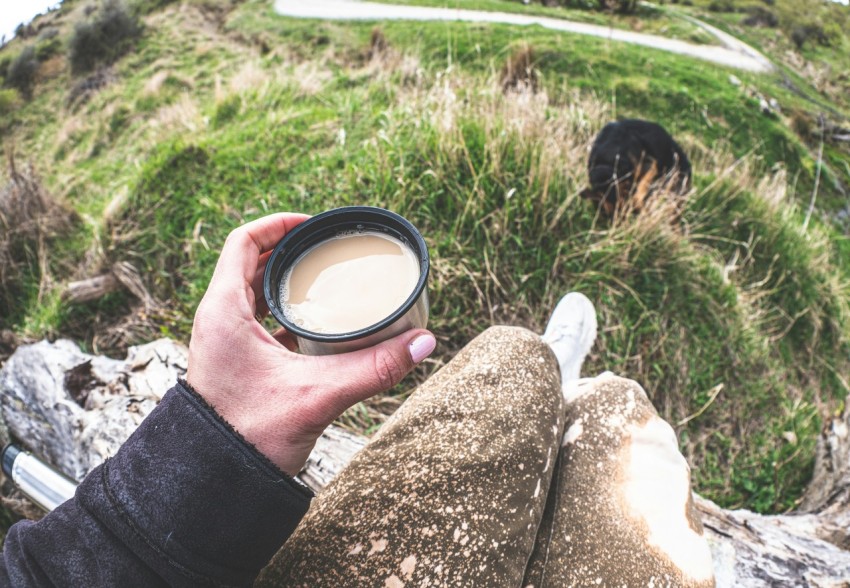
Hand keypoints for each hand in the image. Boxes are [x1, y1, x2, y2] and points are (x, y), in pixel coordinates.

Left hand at [186, 213, 436, 474]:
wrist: (215, 484)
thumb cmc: (249, 438)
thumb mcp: (318, 395)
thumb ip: (374, 367)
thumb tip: (424, 342)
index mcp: (224, 311)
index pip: (244, 242)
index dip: (278, 224)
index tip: (313, 225)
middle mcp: (219, 320)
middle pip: (254, 265)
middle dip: (292, 252)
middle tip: (329, 251)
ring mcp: (227, 343)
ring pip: (257, 295)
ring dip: (289, 284)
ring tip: (328, 281)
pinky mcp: (239, 363)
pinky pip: (263, 324)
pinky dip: (289, 315)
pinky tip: (320, 326)